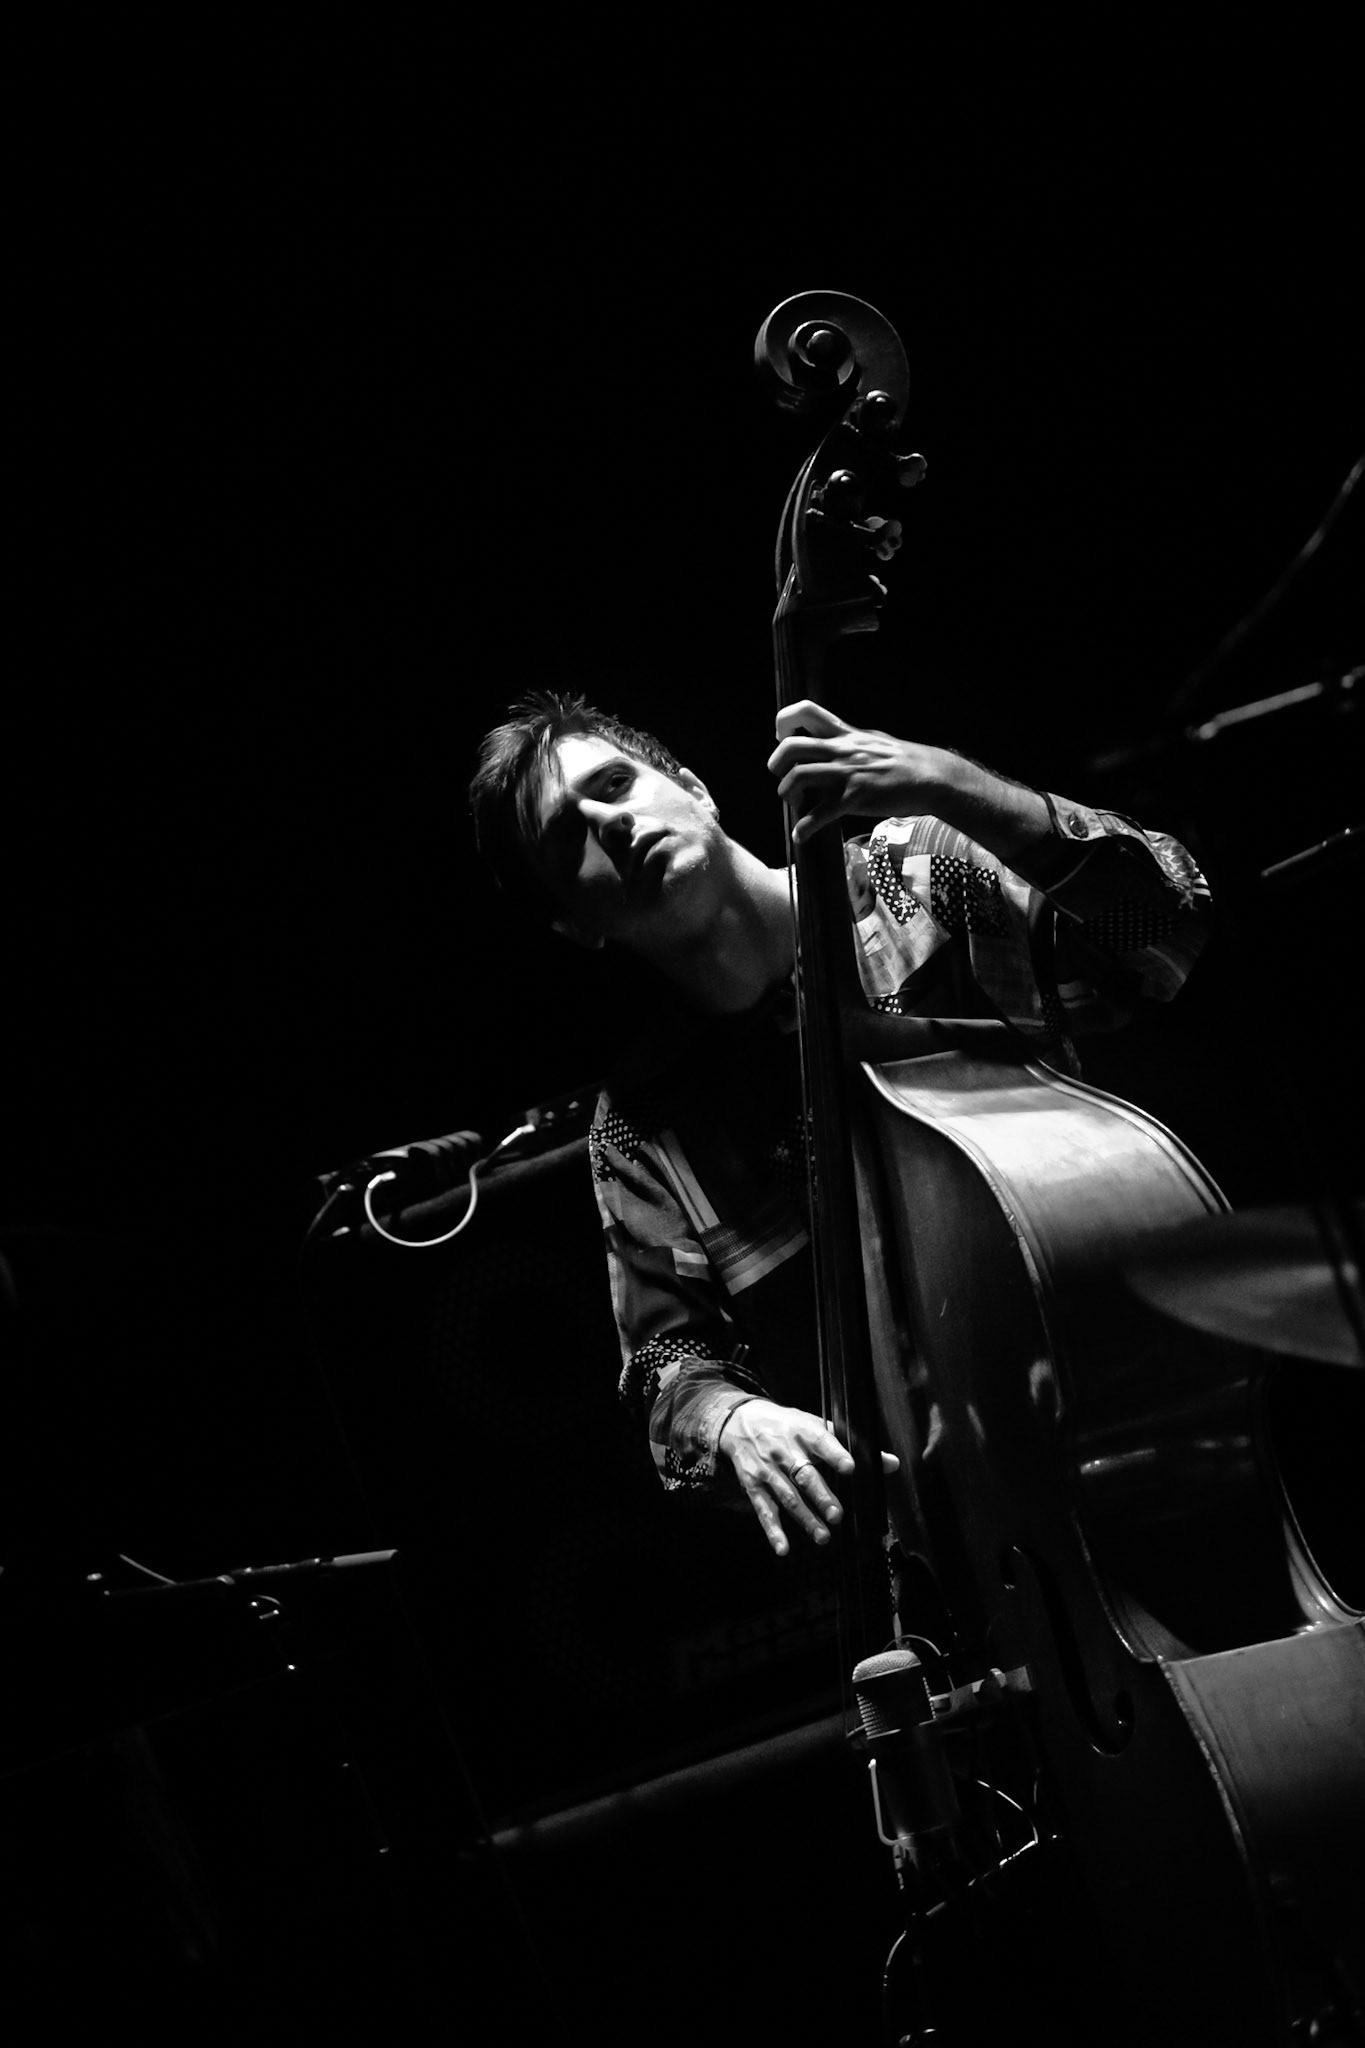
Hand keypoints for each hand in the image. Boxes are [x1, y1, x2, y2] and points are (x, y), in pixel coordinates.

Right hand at [719, 1398, 899, 1557]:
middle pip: (804, 1475)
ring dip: (805, 1518)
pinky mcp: (754, 1486)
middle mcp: (784, 1451)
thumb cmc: (786, 1426)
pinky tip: (783, 1548)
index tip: (849, 1467)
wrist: (740, 1421)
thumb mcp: (814, 1425)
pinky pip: (764, 1510)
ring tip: (823, 1536)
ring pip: (788, 1496)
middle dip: (821, 1495)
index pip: (820, 1441)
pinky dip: (773, 1530)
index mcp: (803, 1431)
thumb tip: (891, 1463)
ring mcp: (768, 1470)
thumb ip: (851, 1444)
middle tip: (837, 1515)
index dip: (835, 1454)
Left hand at [768, 701, 954, 846]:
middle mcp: (842, 749)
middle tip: (782, 777)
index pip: (805, 710)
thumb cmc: (902, 761)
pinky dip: (804, 828)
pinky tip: (800, 836)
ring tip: (795, 805)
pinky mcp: (855, 797)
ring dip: (787, 794)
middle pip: (792, 746)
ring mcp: (847, 773)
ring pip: (799, 776)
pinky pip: (820, 814)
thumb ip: (848, 742)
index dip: (785, 722)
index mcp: (844, 734)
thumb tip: (830, 745)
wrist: (931, 777)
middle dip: (777, 764)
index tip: (782, 738)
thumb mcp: (872, 741)